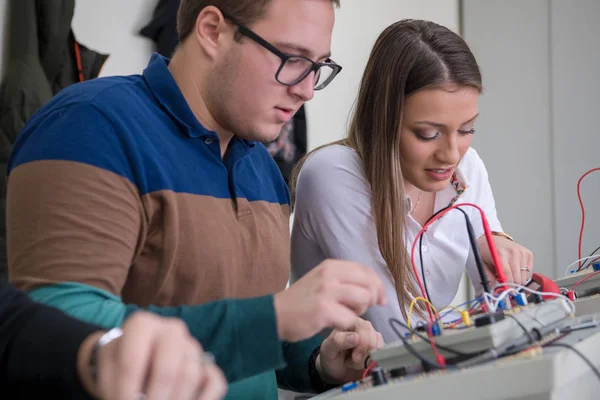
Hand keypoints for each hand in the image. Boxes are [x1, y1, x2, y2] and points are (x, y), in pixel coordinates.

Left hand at [78, 312, 226, 399]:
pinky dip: (204, 399)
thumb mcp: (109, 367)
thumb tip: (136, 399)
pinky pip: (215, 383)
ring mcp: (193, 346)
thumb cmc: (120, 362)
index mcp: (142, 325)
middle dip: (155, 399)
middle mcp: (171, 330)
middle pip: (168, 370)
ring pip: (190, 377)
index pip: (132, 362)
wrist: (135, 355)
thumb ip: (116, 382)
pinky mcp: (208, 363)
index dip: (125, 391)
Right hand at [274, 259, 385, 341]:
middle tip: (366, 309)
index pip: (366, 271)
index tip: (381, 298)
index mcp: (331, 265)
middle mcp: (330, 275)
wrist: (276, 314)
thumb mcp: (322, 280)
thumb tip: (373, 288)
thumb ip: (344, 279)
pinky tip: (335, 323)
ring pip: (363, 300)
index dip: (378, 285)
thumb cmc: (301, 300)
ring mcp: (327, 292)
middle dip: (373, 299)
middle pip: (369, 284)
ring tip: (346, 315)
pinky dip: (347, 324)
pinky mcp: (324, 310)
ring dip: (359, 312)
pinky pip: (350, 319)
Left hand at [316, 318, 383, 383]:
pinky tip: (363, 364)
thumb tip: (356, 337)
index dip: (362, 344)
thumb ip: (338, 341)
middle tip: (354, 360)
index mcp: (350, 322)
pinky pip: (382, 354)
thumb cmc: (331, 356)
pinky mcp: (378, 347)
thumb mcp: (328, 349)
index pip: (364, 328)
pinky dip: (373, 362)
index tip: (354, 357)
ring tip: (356, 363)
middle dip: (364, 354)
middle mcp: (363, 326)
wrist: (335, 370)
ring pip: (379, 347)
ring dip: (368, 359)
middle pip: (374, 338)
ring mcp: (372, 336)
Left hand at [478, 235, 533, 286]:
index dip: (508, 287)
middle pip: (518, 278)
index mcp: (501, 254)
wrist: (494, 239)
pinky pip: (529, 271)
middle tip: (507, 284)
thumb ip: (488, 276)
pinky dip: (523, 274)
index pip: (508, 276)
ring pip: (524, 277)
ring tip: (509, 274)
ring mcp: (522, 253)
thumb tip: (495, 290)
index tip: (508, 293)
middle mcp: (514, 253)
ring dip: (517, 279)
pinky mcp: (528, 253)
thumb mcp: (482, 263)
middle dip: (512, 285)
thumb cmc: (487, 250)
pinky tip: (515, 269)